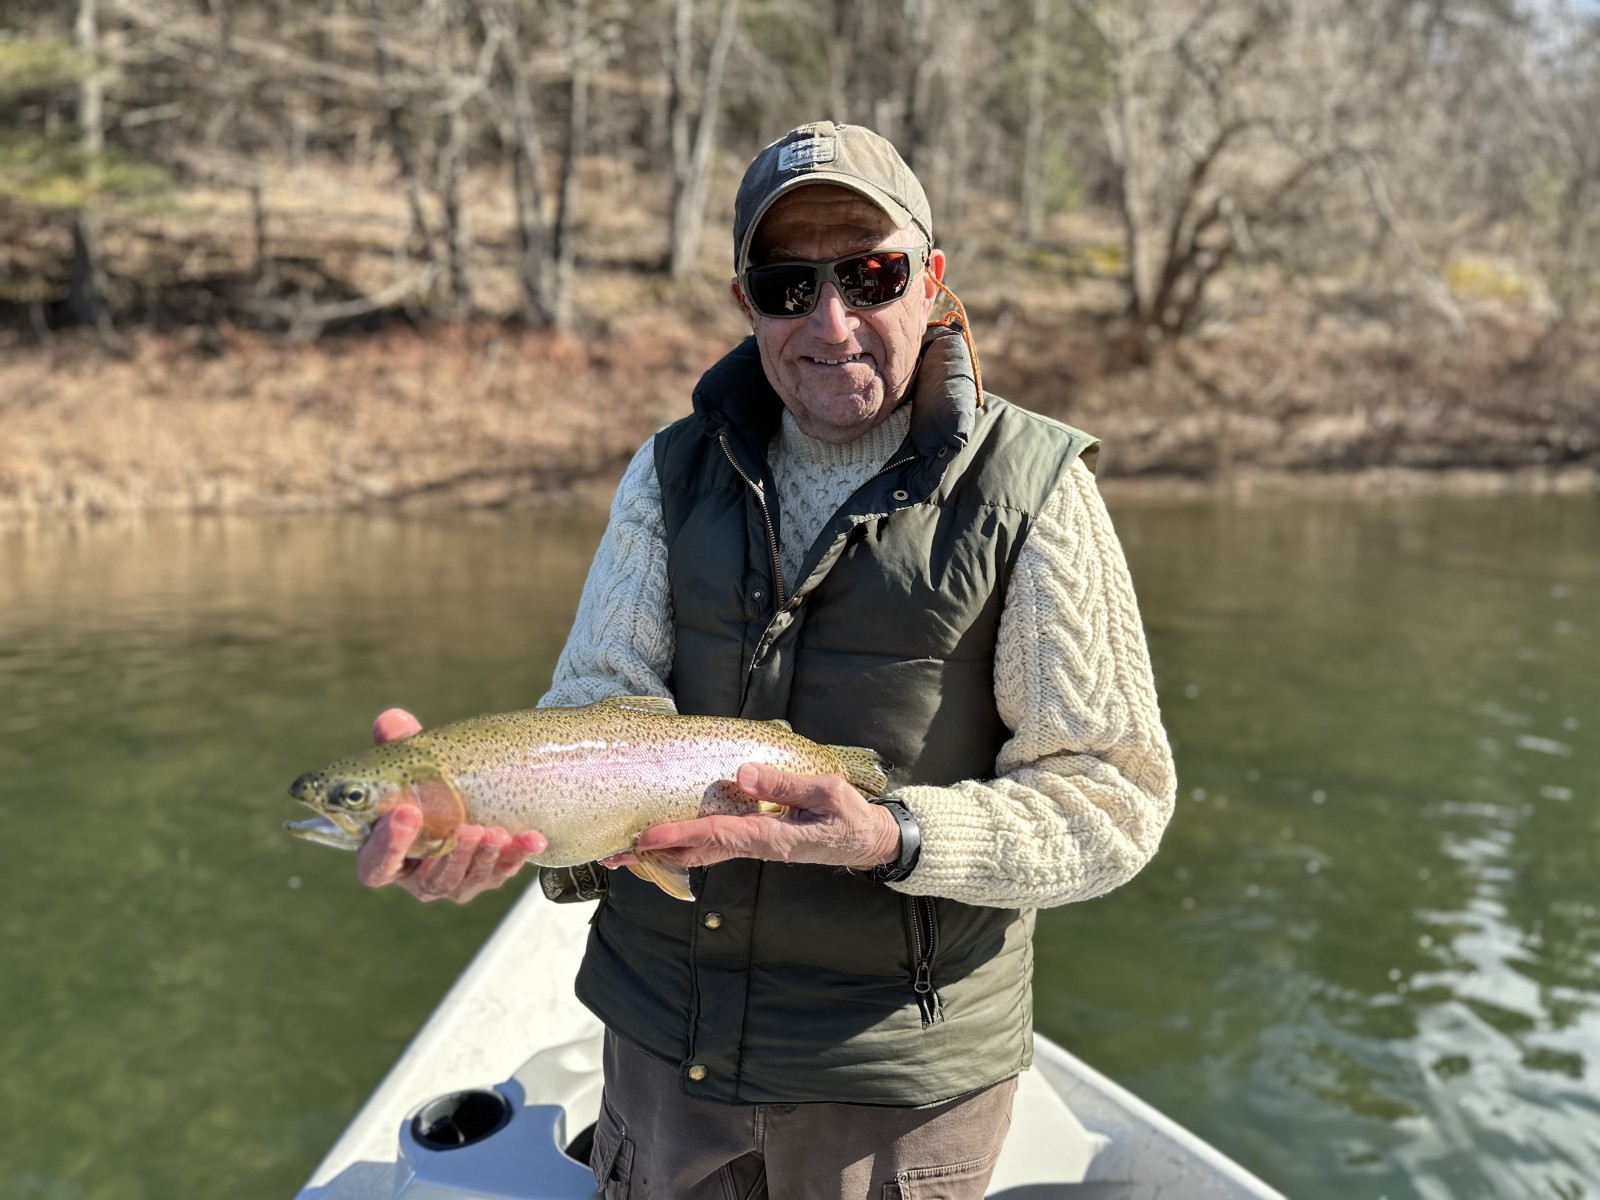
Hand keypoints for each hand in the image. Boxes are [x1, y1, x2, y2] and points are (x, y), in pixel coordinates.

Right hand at [355, 707, 546, 903]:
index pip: (376, 866)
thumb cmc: (424, 785)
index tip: (406, 811)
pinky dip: (517, 855)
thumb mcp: (410, 764)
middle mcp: (417, 878)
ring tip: (495, 832)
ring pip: (466, 880)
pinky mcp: (485, 878)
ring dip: (483, 857)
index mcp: (385, 858)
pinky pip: (502, 872)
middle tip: (467, 829)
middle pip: (430, 880)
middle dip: (452, 855)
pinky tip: (532, 840)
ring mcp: (454, 882)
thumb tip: (391, 721)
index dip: (387, 845)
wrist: (467, 795)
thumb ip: (396, 745)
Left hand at [606, 763, 899, 872]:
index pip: (715, 835)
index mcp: (770, 837)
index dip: (678, 834)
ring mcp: (754, 845)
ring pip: (701, 852)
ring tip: (628, 851)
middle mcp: (755, 846)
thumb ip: (784, 784)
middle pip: (696, 852)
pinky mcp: (757, 840)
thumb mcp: (825, 794)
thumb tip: (741, 774)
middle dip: (657, 854)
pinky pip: (714, 846)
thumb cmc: (849, 817)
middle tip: (615, 856)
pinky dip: (686, 845)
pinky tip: (669, 842)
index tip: (645, 835)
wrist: (865, 842)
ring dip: (665, 851)